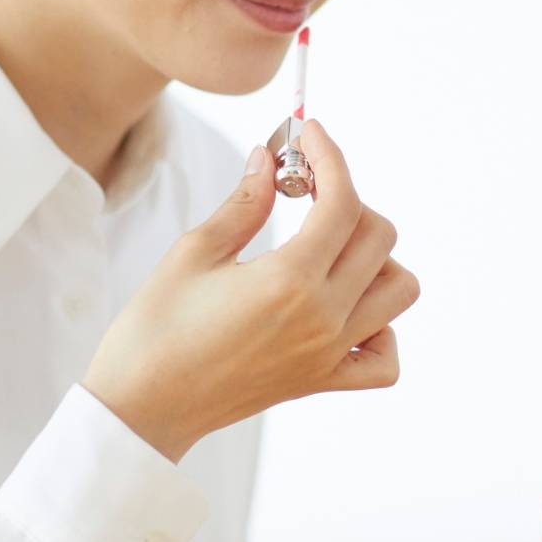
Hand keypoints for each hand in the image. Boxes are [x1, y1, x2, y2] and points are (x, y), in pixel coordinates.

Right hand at [83, 119, 419, 461]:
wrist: (141, 407)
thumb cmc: (155, 328)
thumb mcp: (194, 252)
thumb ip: (245, 203)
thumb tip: (269, 158)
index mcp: (290, 280)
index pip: (342, 202)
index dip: (330, 156)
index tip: (310, 133)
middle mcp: (323, 317)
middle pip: (380, 237)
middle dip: (349, 199)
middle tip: (307, 191)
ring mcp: (330, 353)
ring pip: (400, 291)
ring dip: (376, 259)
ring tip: (329, 249)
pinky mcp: (323, 381)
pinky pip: (385, 359)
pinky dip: (381, 329)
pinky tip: (346, 310)